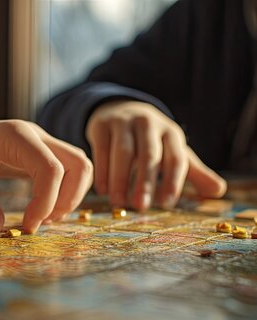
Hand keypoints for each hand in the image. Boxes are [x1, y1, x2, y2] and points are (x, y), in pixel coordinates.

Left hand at [0, 97, 92, 233]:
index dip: (46, 202)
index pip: (50, 169)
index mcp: (15, 136)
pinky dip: (66, 191)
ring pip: (79, 166)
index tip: (27, 227)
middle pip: (78, 164)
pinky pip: (68, 170)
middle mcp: (35, 135)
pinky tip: (43, 210)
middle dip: (69, 199)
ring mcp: (41, 142)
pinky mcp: (41, 153)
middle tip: (41, 223)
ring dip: (71, 195)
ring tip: (44, 218)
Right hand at [86, 100, 225, 209]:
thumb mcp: (173, 151)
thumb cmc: (151, 140)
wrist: (121, 109)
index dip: (172, 181)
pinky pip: (101, 149)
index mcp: (171, 133)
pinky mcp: (102, 125)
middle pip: (149, 155)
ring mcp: (124, 122)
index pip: (176, 158)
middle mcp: (149, 124)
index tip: (166, 204)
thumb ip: (194, 172)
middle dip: (145, 182)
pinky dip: (102, 171)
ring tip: (117, 203)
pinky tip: (102, 190)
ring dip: (120, 179)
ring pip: (123, 152)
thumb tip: (219, 191)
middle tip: (140, 207)